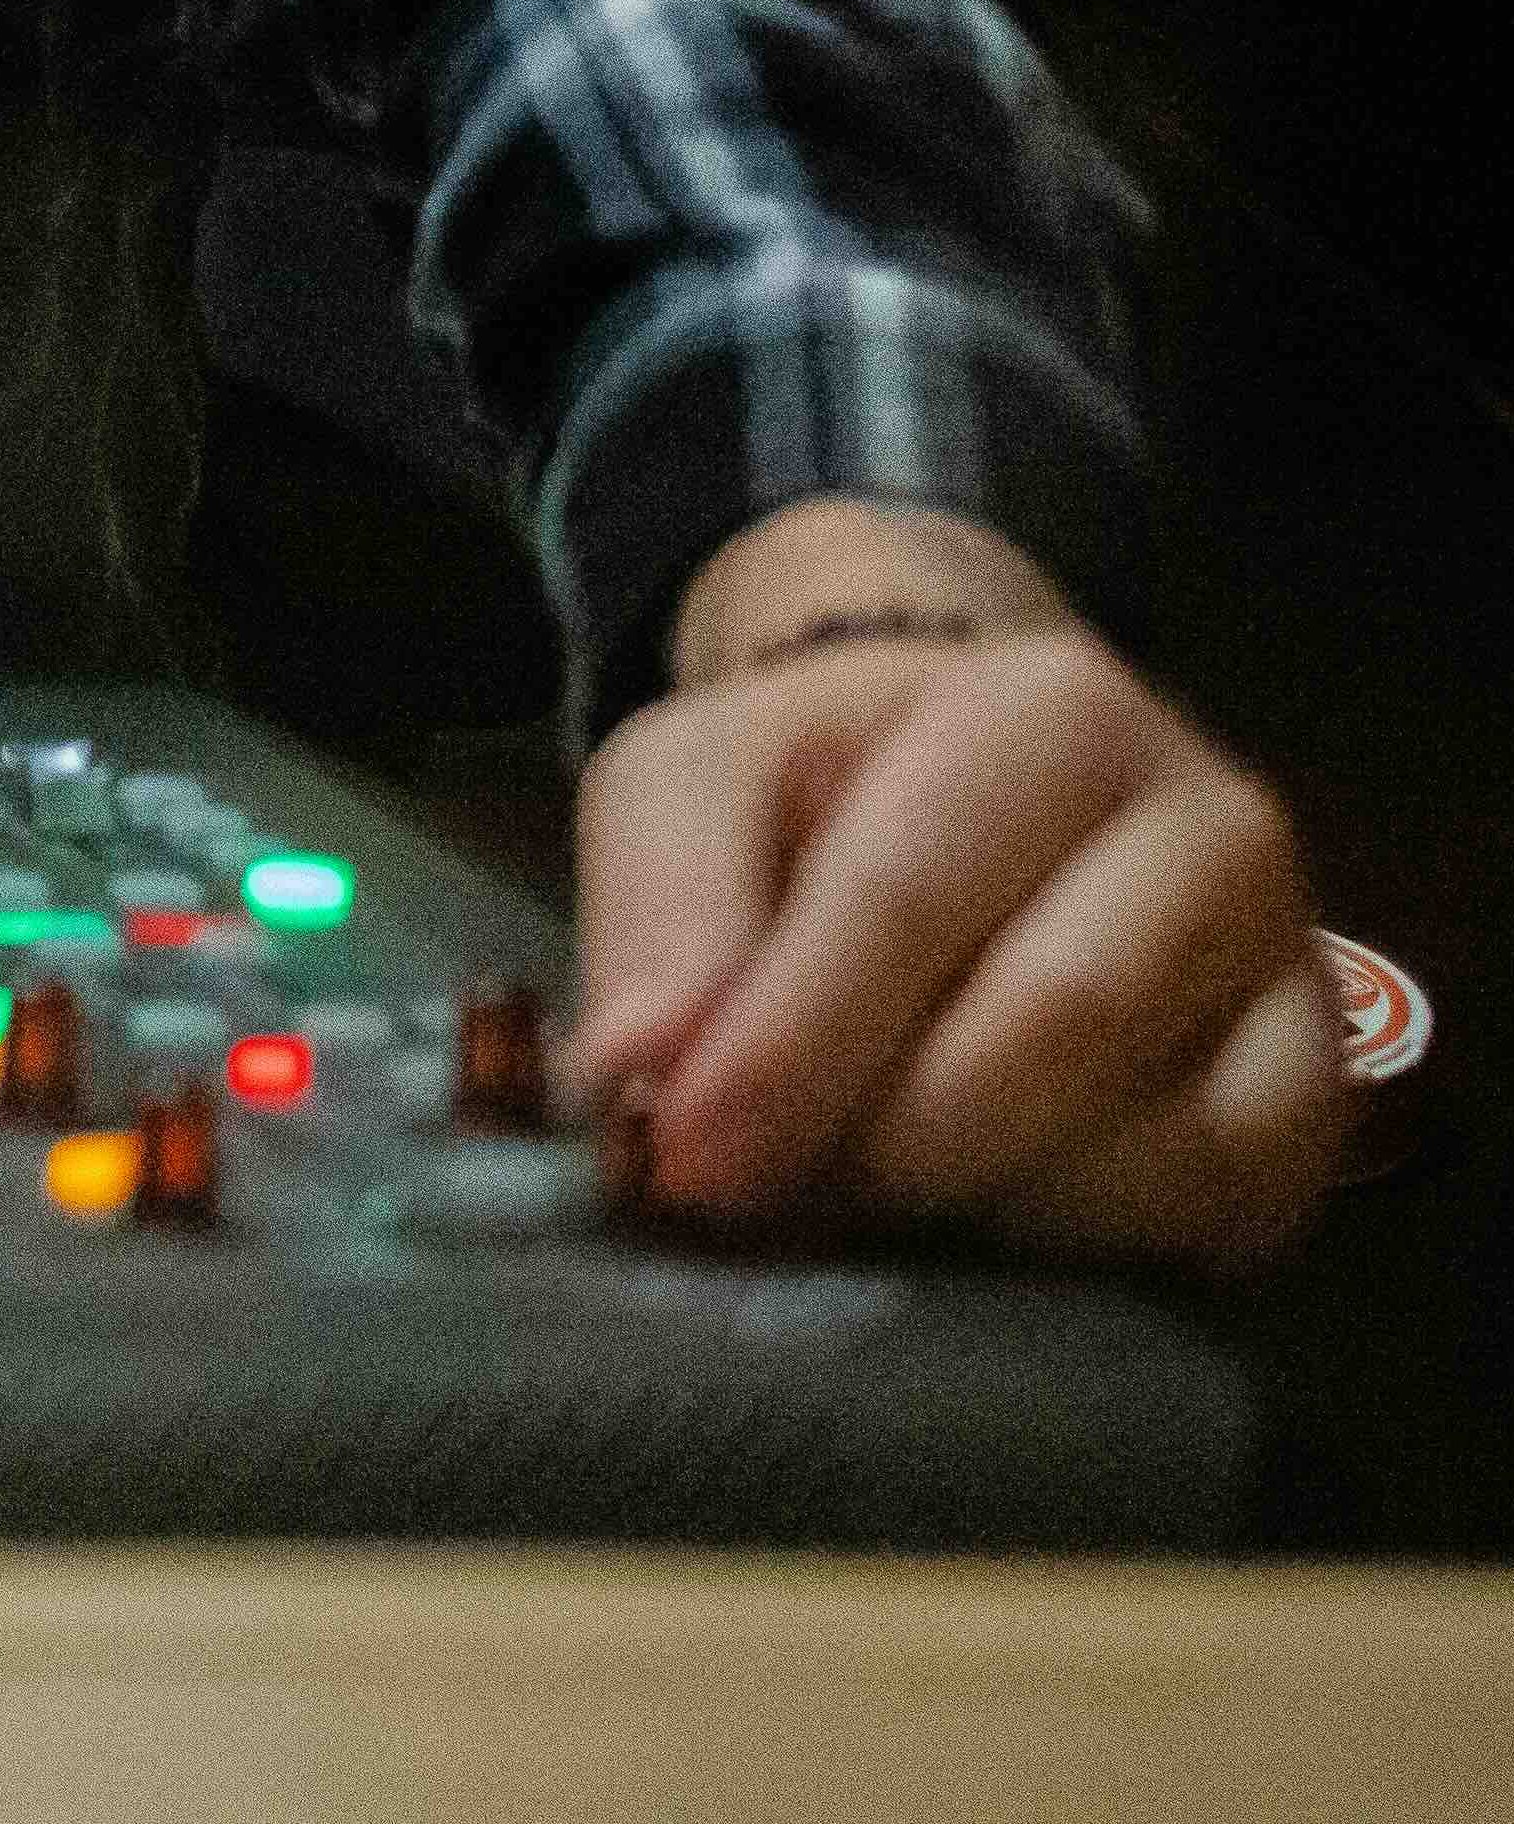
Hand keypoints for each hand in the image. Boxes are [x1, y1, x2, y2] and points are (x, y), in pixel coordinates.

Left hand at [569, 497, 1341, 1268]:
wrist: (974, 783)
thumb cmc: (824, 784)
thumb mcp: (696, 785)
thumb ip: (660, 914)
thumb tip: (635, 1081)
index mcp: (1046, 713)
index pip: (908, 895)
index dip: (788, 1045)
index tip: (686, 1157)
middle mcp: (1210, 827)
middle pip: (1055, 1021)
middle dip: (887, 1138)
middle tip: (771, 1197)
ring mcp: (1289, 966)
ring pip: (1166, 1144)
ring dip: (992, 1205)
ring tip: (870, 1191)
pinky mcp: (1321, 1094)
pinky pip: (1234, 1211)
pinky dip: (1101, 1243)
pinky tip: (995, 1213)